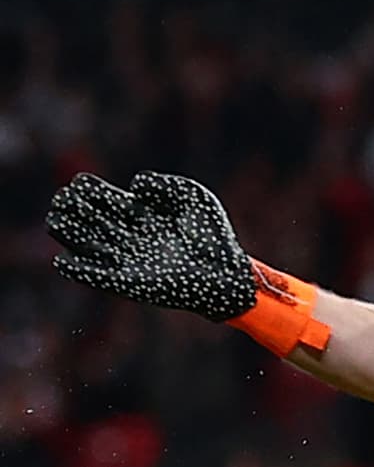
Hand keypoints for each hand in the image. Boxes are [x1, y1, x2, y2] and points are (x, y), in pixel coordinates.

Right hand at [47, 171, 256, 321]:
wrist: (226, 272)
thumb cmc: (213, 234)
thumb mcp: (191, 196)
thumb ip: (161, 183)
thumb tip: (133, 187)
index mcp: (143, 215)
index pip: (106, 200)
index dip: (89, 190)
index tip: (80, 183)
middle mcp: (131, 237)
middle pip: (91, 220)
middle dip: (74, 208)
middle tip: (63, 198)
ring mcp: (128, 260)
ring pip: (88, 245)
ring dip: (69, 233)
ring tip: (55, 218)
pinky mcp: (129, 284)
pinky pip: (96, 278)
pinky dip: (79, 270)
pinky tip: (62, 260)